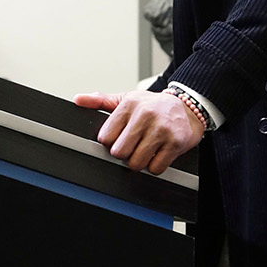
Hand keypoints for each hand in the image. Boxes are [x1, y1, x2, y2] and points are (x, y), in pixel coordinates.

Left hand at [73, 89, 203, 174]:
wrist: (187, 108)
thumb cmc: (154, 106)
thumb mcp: (127, 99)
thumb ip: (101, 101)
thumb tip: (79, 99)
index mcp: (129, 105)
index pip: (106, 137)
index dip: (111, 142)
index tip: (120, 138)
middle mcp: (145, 115)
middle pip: (120, 153)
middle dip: (125, 154)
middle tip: (134, 145)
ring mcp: (161, 129)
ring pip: (136, 163)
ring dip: (140, 161)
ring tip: (147, 149)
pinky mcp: (175, 143)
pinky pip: (156, 168)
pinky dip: (156, 165)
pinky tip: (158, 153)